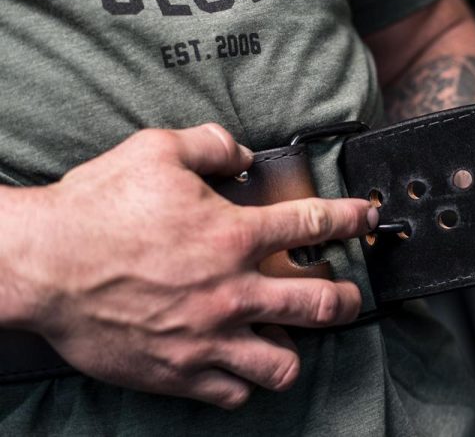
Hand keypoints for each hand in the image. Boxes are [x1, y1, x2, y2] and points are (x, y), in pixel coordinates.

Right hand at [7, 123, 374, 407]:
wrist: (43, 265)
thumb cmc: (97, 209)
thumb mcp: (155, 152)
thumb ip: (209, 146)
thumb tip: (240, 152)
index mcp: (233, 235)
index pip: (313, 225)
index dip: (350, 220)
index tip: (366, 219)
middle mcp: (232, 289)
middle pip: (319, 303)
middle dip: (347, 299)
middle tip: (349, 295)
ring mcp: (209, 336)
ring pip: (283, 363)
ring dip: (296, 350)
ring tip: (290, 338)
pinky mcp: (180, 371)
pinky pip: (233, 392)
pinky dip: (243, 382)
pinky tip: (240, 366)